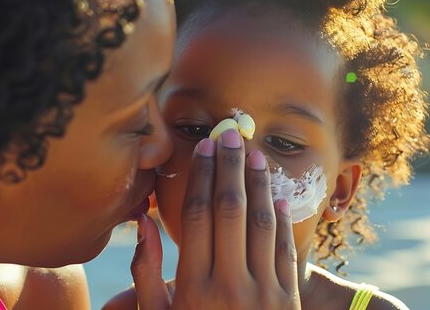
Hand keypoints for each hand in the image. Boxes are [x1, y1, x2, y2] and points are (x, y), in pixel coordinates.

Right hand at [130, 129, 300, 308]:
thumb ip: (146, 273)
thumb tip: (143, 222)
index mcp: (192, 287)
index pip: (198, 216)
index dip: (203, 178)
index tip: (206, 149)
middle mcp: (228, 285)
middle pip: (230, 210)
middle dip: (230, 168)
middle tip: (231, 135)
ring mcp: (262, 292)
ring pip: (261, 223)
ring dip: (258, 184)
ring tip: (255, 154)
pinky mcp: (286, 297)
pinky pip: (284, 248)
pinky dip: (281, 218)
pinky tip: (276, 194)